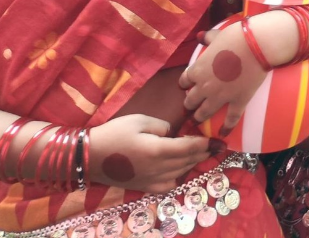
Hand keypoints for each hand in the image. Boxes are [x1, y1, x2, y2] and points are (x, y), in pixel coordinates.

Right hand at [89, 114, 219, 192]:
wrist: (89, 156)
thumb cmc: (114, 133)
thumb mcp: (140, 120)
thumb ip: (163, 126)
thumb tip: (174, 134)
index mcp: (159, 150)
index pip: (191, 147)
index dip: (207, 144)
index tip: (219, 140)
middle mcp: (159, 169)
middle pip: (189, 161)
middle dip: (204, 153)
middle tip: (216, 146)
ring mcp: (152, 180)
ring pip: (181, 172)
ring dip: (193, 163)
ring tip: (201, 153)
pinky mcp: (144, 187)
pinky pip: (169, 185)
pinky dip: (179, 177)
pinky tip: (180, 169)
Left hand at [179, 22, 268, 132]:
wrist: (258, 45)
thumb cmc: (237, 36)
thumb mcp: (218, 34)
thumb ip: (208, 38)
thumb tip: (200, 36)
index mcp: (198, 69)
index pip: (184, 81)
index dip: (186, 84)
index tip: (189, 85)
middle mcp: (204, 86)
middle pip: (190, 101)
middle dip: (190, 104)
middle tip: (192, 106)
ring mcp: (220, 96)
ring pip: (204, 113)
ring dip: (199, 118)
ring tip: (199, 121)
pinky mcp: (237, 102)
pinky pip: (230, 120)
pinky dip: (226, 128)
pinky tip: (223, 134)